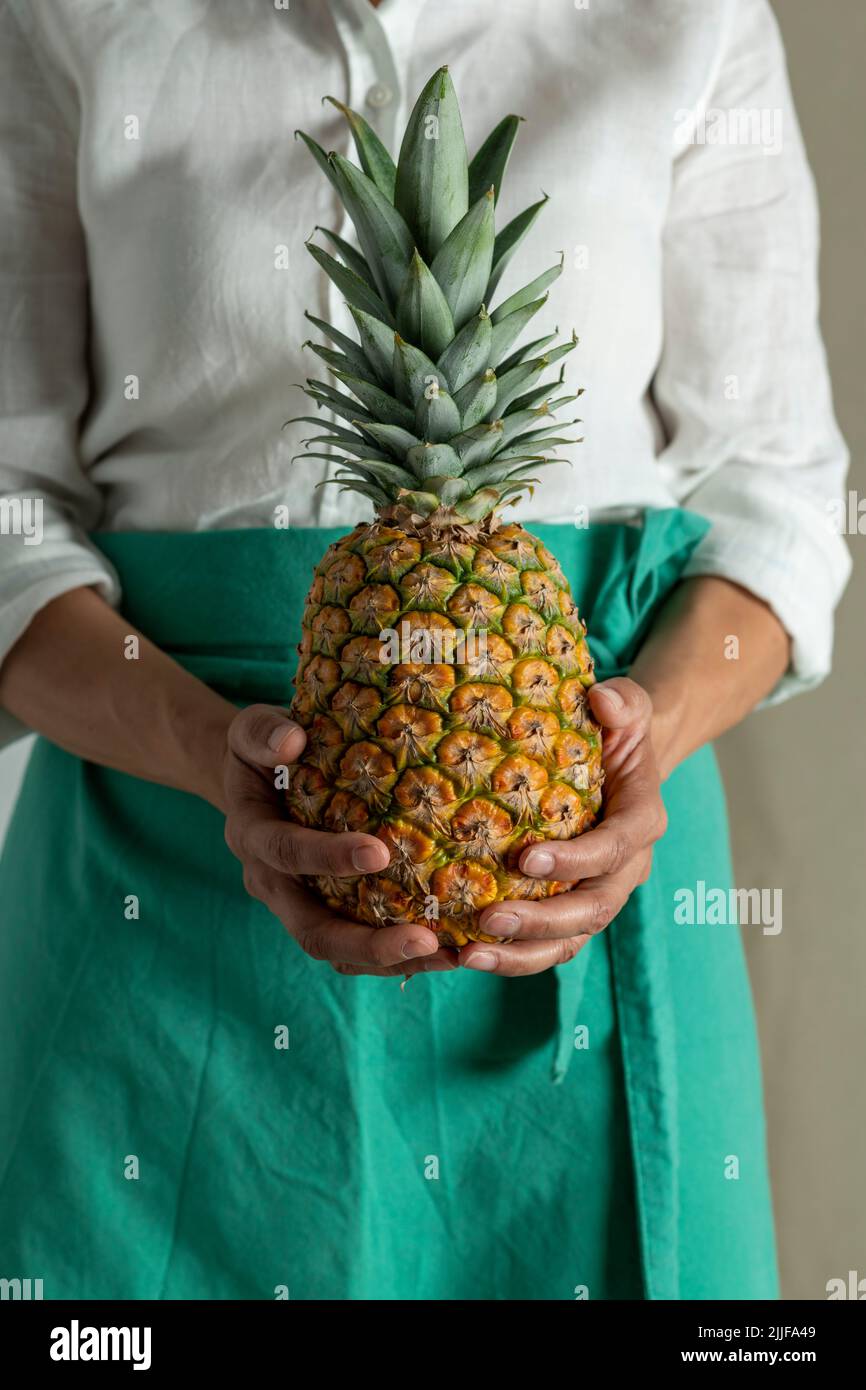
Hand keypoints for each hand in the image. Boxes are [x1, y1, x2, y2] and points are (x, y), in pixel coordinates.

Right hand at [222, 704, 453, 975]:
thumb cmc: (263, 751)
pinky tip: (446, 949)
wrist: (252, 782)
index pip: (286, 853)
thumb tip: (291, 740)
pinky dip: (396, 956)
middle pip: (313, 931)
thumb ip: (264, 734)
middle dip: (368, 942)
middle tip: (426, 938)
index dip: (328, 857)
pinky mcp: (322, 914)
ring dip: (391, 960)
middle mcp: (270, 883)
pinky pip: (355, 950)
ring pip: (338, 952)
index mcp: (252, 836)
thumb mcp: (250, 731)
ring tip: (449, 954)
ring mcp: (295, 906)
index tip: (380, 852)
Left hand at [462, 677, 666, 975]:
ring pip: (570, 939)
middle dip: (541, 920)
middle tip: (488, 919)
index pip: (615, 847)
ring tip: (469, 954)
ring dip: (522, 953)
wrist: (620, 762)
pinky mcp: (574, 910)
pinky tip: (464, 954)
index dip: (576, 859)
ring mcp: (601, 894)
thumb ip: (622, 700)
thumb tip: (602, 699)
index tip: (526, 858)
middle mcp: (628, 867)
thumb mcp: (625, 706)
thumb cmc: (614, 729)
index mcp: (642, 820)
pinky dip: (513, 956)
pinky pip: (549, 945)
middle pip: (593, 909)